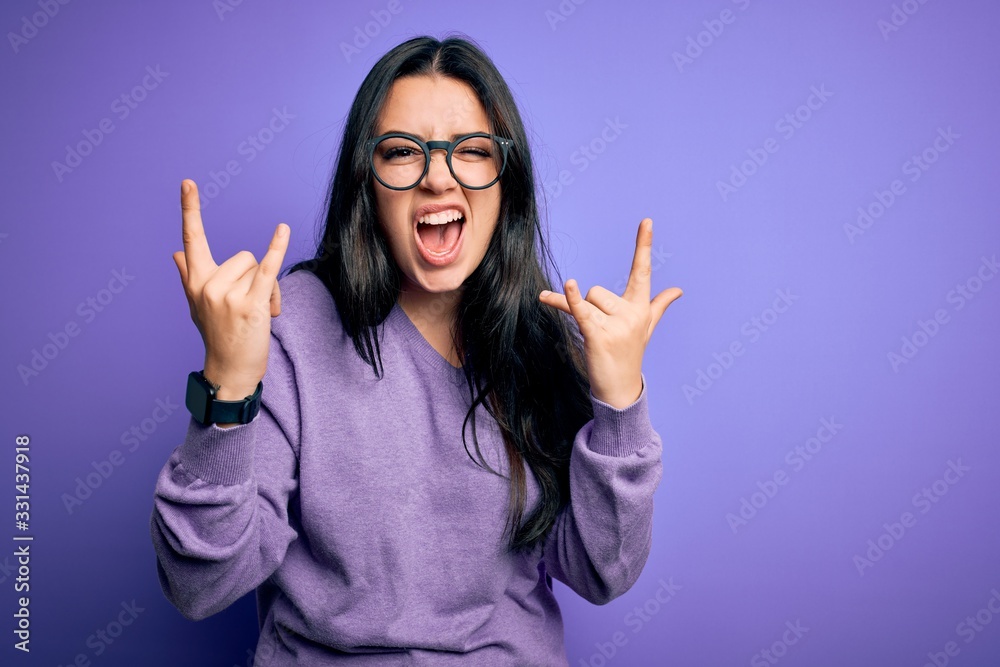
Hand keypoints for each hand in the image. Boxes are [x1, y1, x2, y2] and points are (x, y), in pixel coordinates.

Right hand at [172, 179, 289, 398]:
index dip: (190, 209)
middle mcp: (207, 285)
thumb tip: (175, 252)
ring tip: (259, 314)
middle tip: (250, 306)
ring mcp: (227, 295)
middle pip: (244, 257)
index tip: (188, 182)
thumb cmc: (217, 336)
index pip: (192, 239)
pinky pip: (267, 268)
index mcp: (195, 281)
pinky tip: (282, 229)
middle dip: (254, 278)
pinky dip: (277, 248)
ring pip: (259, 268)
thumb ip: (187, 275)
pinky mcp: (249, 304)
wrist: (230, 370)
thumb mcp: (196, 305)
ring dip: (268, 289)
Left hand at [538, 218, 681, 408]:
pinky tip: (568, 284)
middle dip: (592, 309)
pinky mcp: (598, 335)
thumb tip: (678, 290)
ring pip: (587, 301)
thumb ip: (659, 305)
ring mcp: (616, 324)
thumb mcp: (646, 327)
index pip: (642, 270)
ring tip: (596, 340)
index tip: (645, 220)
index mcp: (641, 307)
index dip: (643, 245)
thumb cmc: (630, 354)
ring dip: (583, 317)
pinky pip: (580, 310)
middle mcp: (631, 313)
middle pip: (597, 291)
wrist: (620, 388)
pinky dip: (570, 298)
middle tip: (603, 334)